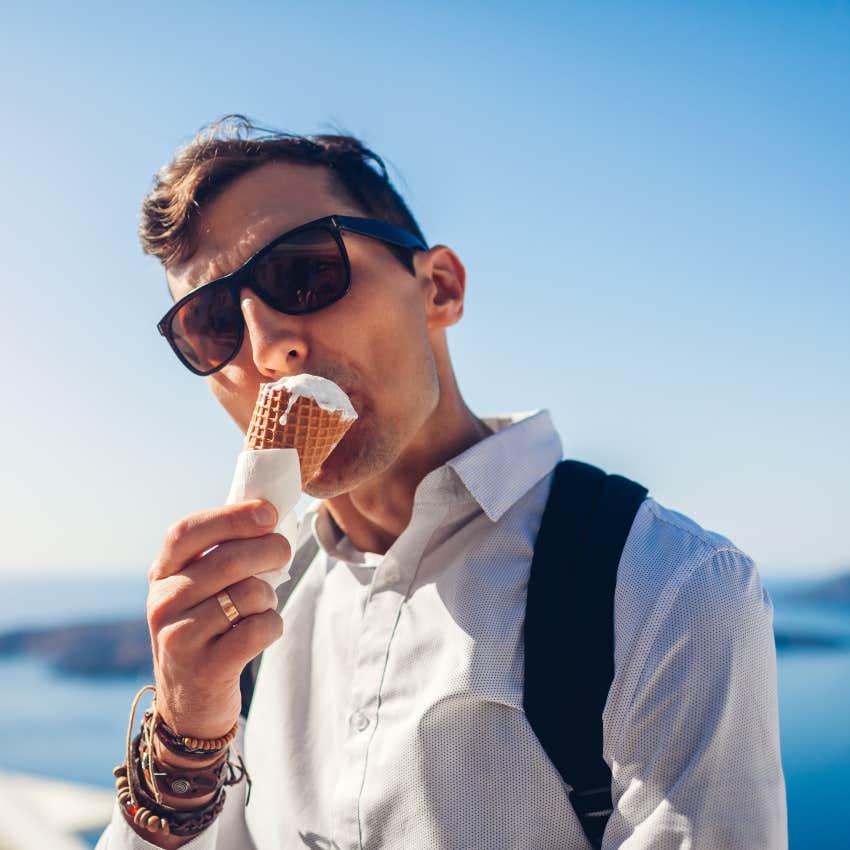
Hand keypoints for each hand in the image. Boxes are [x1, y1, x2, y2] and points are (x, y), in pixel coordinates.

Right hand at [146, 500, 288, 739]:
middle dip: (271, 549)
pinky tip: (261, 632)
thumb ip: (223, 553)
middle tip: (283, 553)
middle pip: (229, 559)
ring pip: (250, 593)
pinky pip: (259, 628)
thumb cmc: (208, 630)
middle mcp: (163, 603)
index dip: (231, 517)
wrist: (189, 704)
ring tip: (259, 607)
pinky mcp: (206, 667)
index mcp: (162, 575)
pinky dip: (272, 624)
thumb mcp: (199, 590)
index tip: (268, 513)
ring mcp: (180, 637)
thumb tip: (269, 514)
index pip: (187, 532)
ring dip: (269, 596)